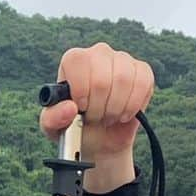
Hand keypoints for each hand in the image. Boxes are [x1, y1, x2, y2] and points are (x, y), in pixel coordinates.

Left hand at [39, 43, 154, 193]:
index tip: (81, 109)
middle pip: (102, 78)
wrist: (99, 141)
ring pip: (123, 79)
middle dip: (98, 108)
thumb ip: (52, 119)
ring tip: (108, 117)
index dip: (80, 91)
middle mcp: (98, 53)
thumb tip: (70, 108)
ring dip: (115, 109)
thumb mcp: (54, 129)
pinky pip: (143, 82)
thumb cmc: (73, 130)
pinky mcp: (142, 71)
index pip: (78, 62)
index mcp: (74, 61)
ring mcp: (122, 60)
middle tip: (95, 117)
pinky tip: (124, 113)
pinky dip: (133, 105)